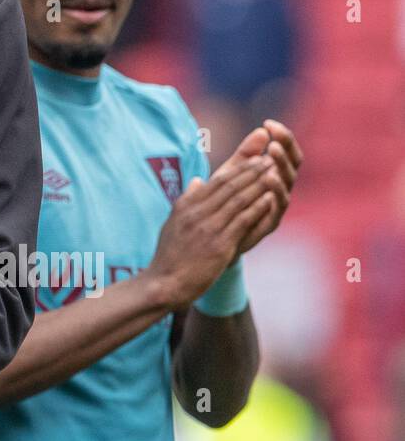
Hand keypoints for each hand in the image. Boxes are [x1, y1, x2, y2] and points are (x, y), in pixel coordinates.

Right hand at [147, 149, 278, 308]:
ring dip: (258, 185)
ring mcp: (208, 228)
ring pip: (238, 200)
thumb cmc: (170, 254)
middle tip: (269, 159)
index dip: (239, 168)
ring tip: (274, 174)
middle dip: (252, 171)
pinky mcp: (219, 245)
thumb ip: (188, 200)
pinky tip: (270, 199)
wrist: (165, 282)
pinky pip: (242, 221)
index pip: (217, 181)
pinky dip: (257, 208)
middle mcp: (197, 213)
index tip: (255, 158)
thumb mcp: (173, 222)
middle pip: (229, 186)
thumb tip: (199, 180)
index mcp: (186, 206)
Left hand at [235, 119, 301, 254]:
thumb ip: (246, 153)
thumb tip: (261, 131)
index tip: (269, 123)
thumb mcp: (233, 172)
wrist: (214, 235)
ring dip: (281, 168)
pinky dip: (276, 193)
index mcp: (274, 173)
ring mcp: (277, 205)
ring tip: (272, 154)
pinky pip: (277, 207)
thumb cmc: (226, 200)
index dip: (283, 137)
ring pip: (287, 184)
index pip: (286, 151)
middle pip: (292, 165)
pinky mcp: (270, 222)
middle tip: (275, 139)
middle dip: (285, 150)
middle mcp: (280, 188)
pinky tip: (270, 180)